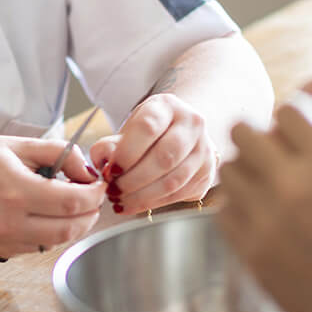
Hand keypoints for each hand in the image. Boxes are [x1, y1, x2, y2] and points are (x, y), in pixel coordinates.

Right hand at [0, 135, 105, 258]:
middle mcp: (9, 221)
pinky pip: (39, 246)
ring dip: (74, 225)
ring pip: (57, 241)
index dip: (95, 195)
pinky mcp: (0, 249)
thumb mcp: (15, 145)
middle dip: (90, 213)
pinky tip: (48, 214)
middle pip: (71, 228)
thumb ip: (57, 153)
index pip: (73, 202)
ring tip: (73, 204)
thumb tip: (87, 170)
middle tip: (93, 197)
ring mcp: (4, 240)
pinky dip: (53, 233)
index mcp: (15, 190)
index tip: (99, 185)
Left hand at [91, 93, 215, 217]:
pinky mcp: (207, 173)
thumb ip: (110, 145)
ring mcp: (204, 149)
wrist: (180, 133)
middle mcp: (192, 124)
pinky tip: (133, 204)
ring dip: (142, 196)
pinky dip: (153, 203)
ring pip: (173, 180)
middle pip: (164, 157)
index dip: (126, 153)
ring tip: (120, 201)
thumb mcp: (126, 130)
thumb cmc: (148, 133)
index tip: (109, 171)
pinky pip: (179, 194)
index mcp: (168, 106)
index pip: (148, 128)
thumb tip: (103, 164)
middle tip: (112, 190)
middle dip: (133, 180)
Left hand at [218, 96, 311, 311]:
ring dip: (246, 170)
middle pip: (244, 129)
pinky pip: (222, 209)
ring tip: (267, 187)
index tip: (301, 132)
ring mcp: (265, 220)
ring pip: (228, 168)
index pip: (290, 109)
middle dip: (260, 137)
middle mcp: (294, 186)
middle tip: (276, 155)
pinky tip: (260, 217)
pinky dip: (237, 206)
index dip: (296, 117)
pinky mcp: (249, 252)